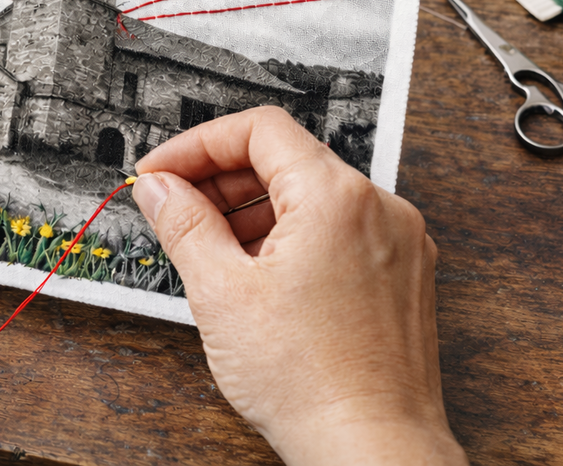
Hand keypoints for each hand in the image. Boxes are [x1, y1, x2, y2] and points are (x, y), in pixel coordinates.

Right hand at [132, 107, 465, 465]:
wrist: (372, 450)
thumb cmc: (309, 383)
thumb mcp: (221, 293)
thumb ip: (184, 224)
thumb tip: (160, 187)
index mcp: (337, 197)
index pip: (259, 130)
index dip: (197, 144)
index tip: (162, 172)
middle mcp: (379, 208)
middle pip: (287, 160)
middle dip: (222, 179)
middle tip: (175, 209)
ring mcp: (398, 242)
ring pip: (313, 198)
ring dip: (255, 211)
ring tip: (212, 252)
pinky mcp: (402, 276)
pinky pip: (341, 232)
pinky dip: (294, 239)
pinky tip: (260, 279)